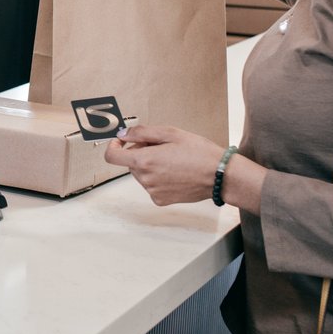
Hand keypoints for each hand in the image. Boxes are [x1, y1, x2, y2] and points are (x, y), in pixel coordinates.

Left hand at [103, 124, 227, 206]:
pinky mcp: (161, 200)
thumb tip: (123, 134)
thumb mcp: (170, 133)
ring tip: (173, 160)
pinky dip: (158, 178)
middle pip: (130, 163)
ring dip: (150, 166)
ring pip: (141, 174)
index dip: (114, 146)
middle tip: (162, 146)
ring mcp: (153, 191)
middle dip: (140, 152)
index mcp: (144, 160)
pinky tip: (176, 173)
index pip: (112, 157)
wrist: (220, 176)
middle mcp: (145, 179)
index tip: (122, 141)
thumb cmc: (199, 152)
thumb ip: (142, 132)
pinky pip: (151, 186)